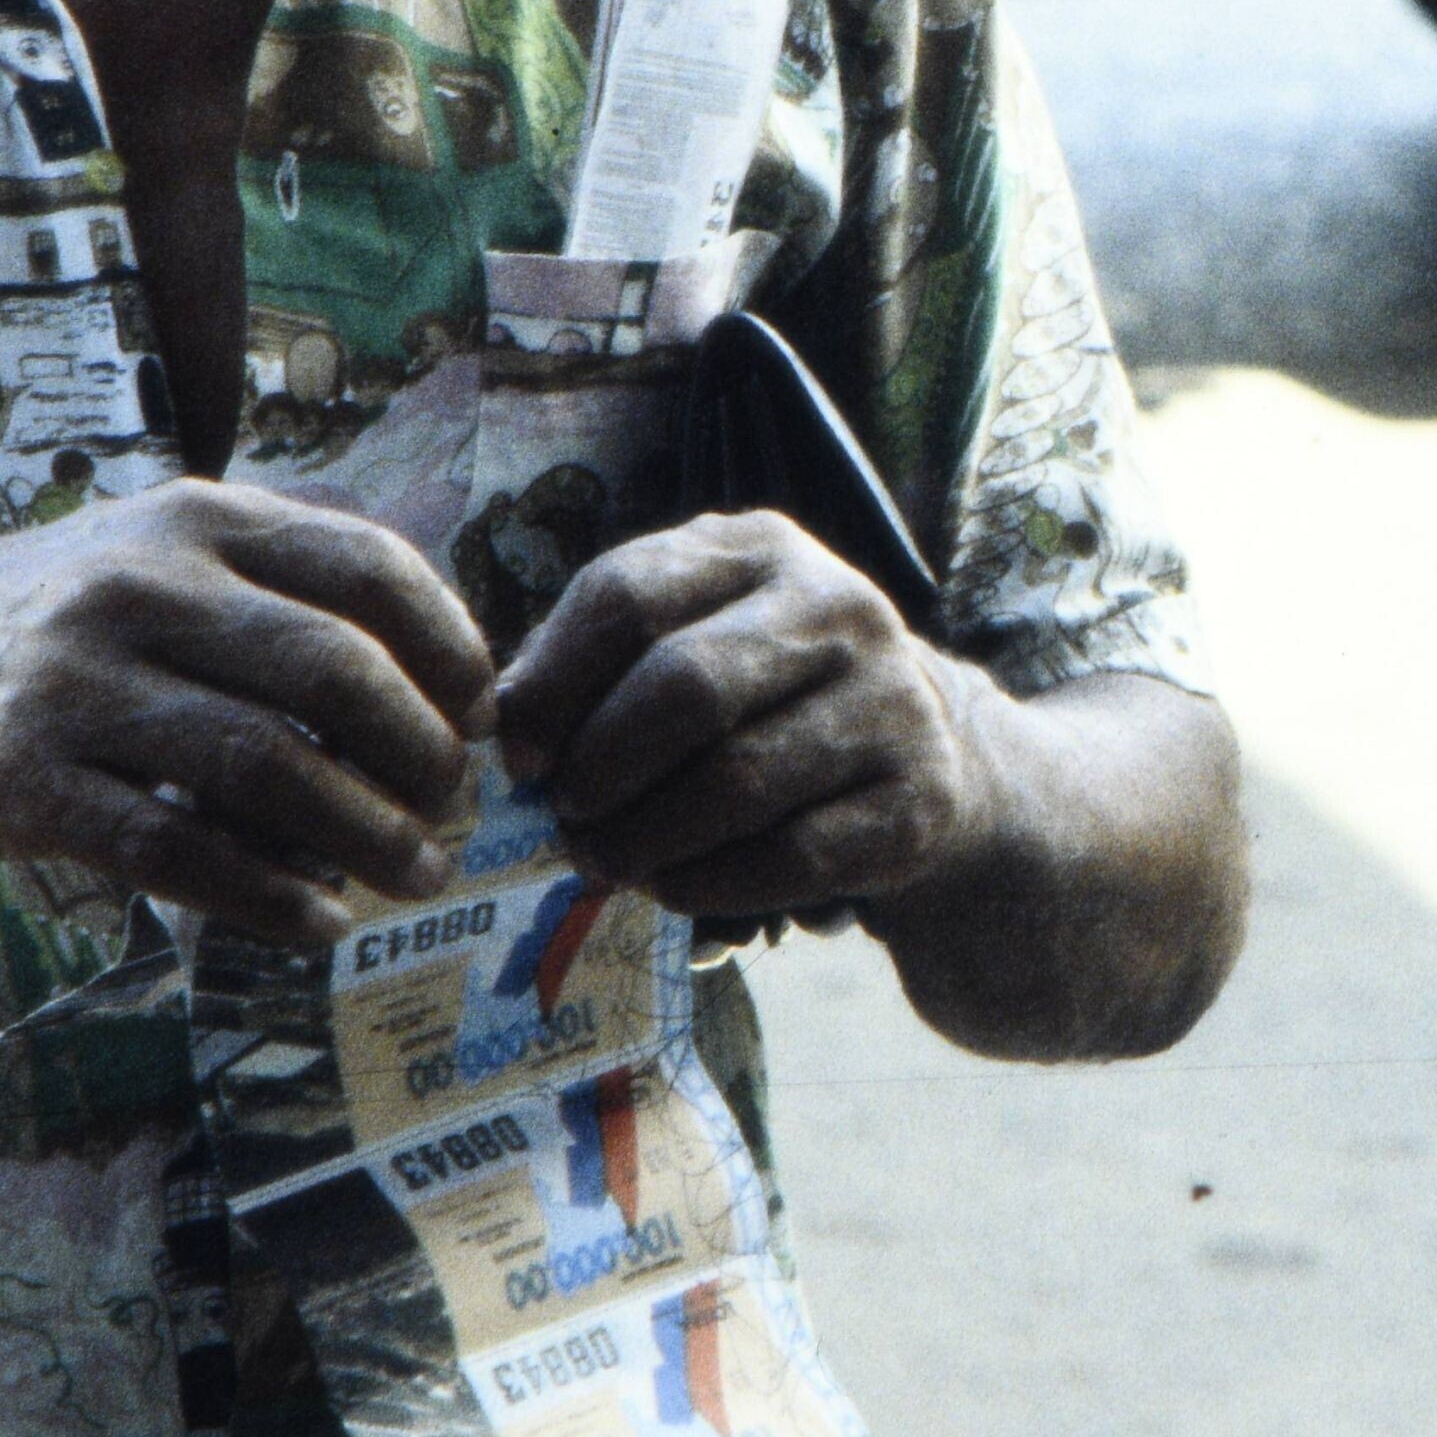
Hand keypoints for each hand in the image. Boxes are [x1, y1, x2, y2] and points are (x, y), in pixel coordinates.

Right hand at [0, 482, 496, 948]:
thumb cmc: (63, 626)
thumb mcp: (161, 554)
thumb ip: (285, 585)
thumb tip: (450, 669)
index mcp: (193, 521)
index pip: (368, 566)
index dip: (450, 647)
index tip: (481, 715)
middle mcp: (138, 587)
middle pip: (336, 673)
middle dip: (421, 756)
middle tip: (454, 810)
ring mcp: (75, 685)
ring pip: (268, 769)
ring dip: (365, 837)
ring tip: (412, 875)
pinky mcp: (27, 784)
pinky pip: (179, 853)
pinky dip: (270, 898)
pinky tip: (320, 922)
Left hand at [492, 511, 999, 928]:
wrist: (926, 749)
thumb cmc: (767, 694)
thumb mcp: (693, 635)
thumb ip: (600, 659)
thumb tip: (509, 723)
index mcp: (759, 550)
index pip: (629, 593)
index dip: (554, 681)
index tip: (519, 753)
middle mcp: (837, 610)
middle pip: (686, 685)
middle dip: (602, 765)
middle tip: (565, 815)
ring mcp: (889, 702)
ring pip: (737, 781)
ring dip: (645, 838)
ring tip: (604, 860)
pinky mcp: (914, 800)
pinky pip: (790, 857)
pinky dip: (709, 883)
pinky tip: (673, 886)